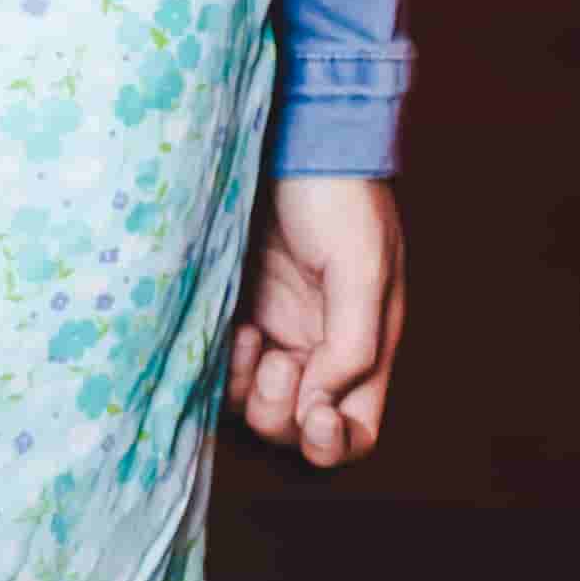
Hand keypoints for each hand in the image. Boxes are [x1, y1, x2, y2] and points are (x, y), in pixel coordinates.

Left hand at [227, 172, 402, 467]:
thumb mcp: (363, 268)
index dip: (335, 445)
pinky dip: (220, 365)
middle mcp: (315, 349)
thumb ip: (353, 346)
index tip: (317, 414)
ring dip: (250, 391)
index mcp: (363, 348)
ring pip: (253, 406)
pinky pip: (217, 366)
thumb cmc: (337, 195)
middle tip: (279, 360)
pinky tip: (232, 328)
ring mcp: (271, 329)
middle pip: (296, 429)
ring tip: (252, 338)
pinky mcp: (230, 307)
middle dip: (284, 414)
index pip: (355, 432)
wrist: (288, 135)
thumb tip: (322, 410)